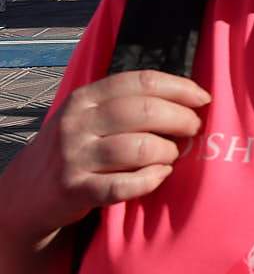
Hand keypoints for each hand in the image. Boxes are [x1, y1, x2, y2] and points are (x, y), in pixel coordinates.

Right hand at [15, 70, 209, 231]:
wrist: (29, 192)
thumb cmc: (76, 148)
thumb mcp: (90, 116)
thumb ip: (127, 104)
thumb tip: (188, 99)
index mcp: (85, 98)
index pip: (140, 82)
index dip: (179, 88)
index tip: (203, 98)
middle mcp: (77, 123)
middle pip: (143, 112)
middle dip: (180, 119)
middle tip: (193, 129)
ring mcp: (74, 156)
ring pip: (138, 148)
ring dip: (166, 152)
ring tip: (171, 155)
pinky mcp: (75, 190)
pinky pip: (123, 186)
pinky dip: (150, 180)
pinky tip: (160, 176)